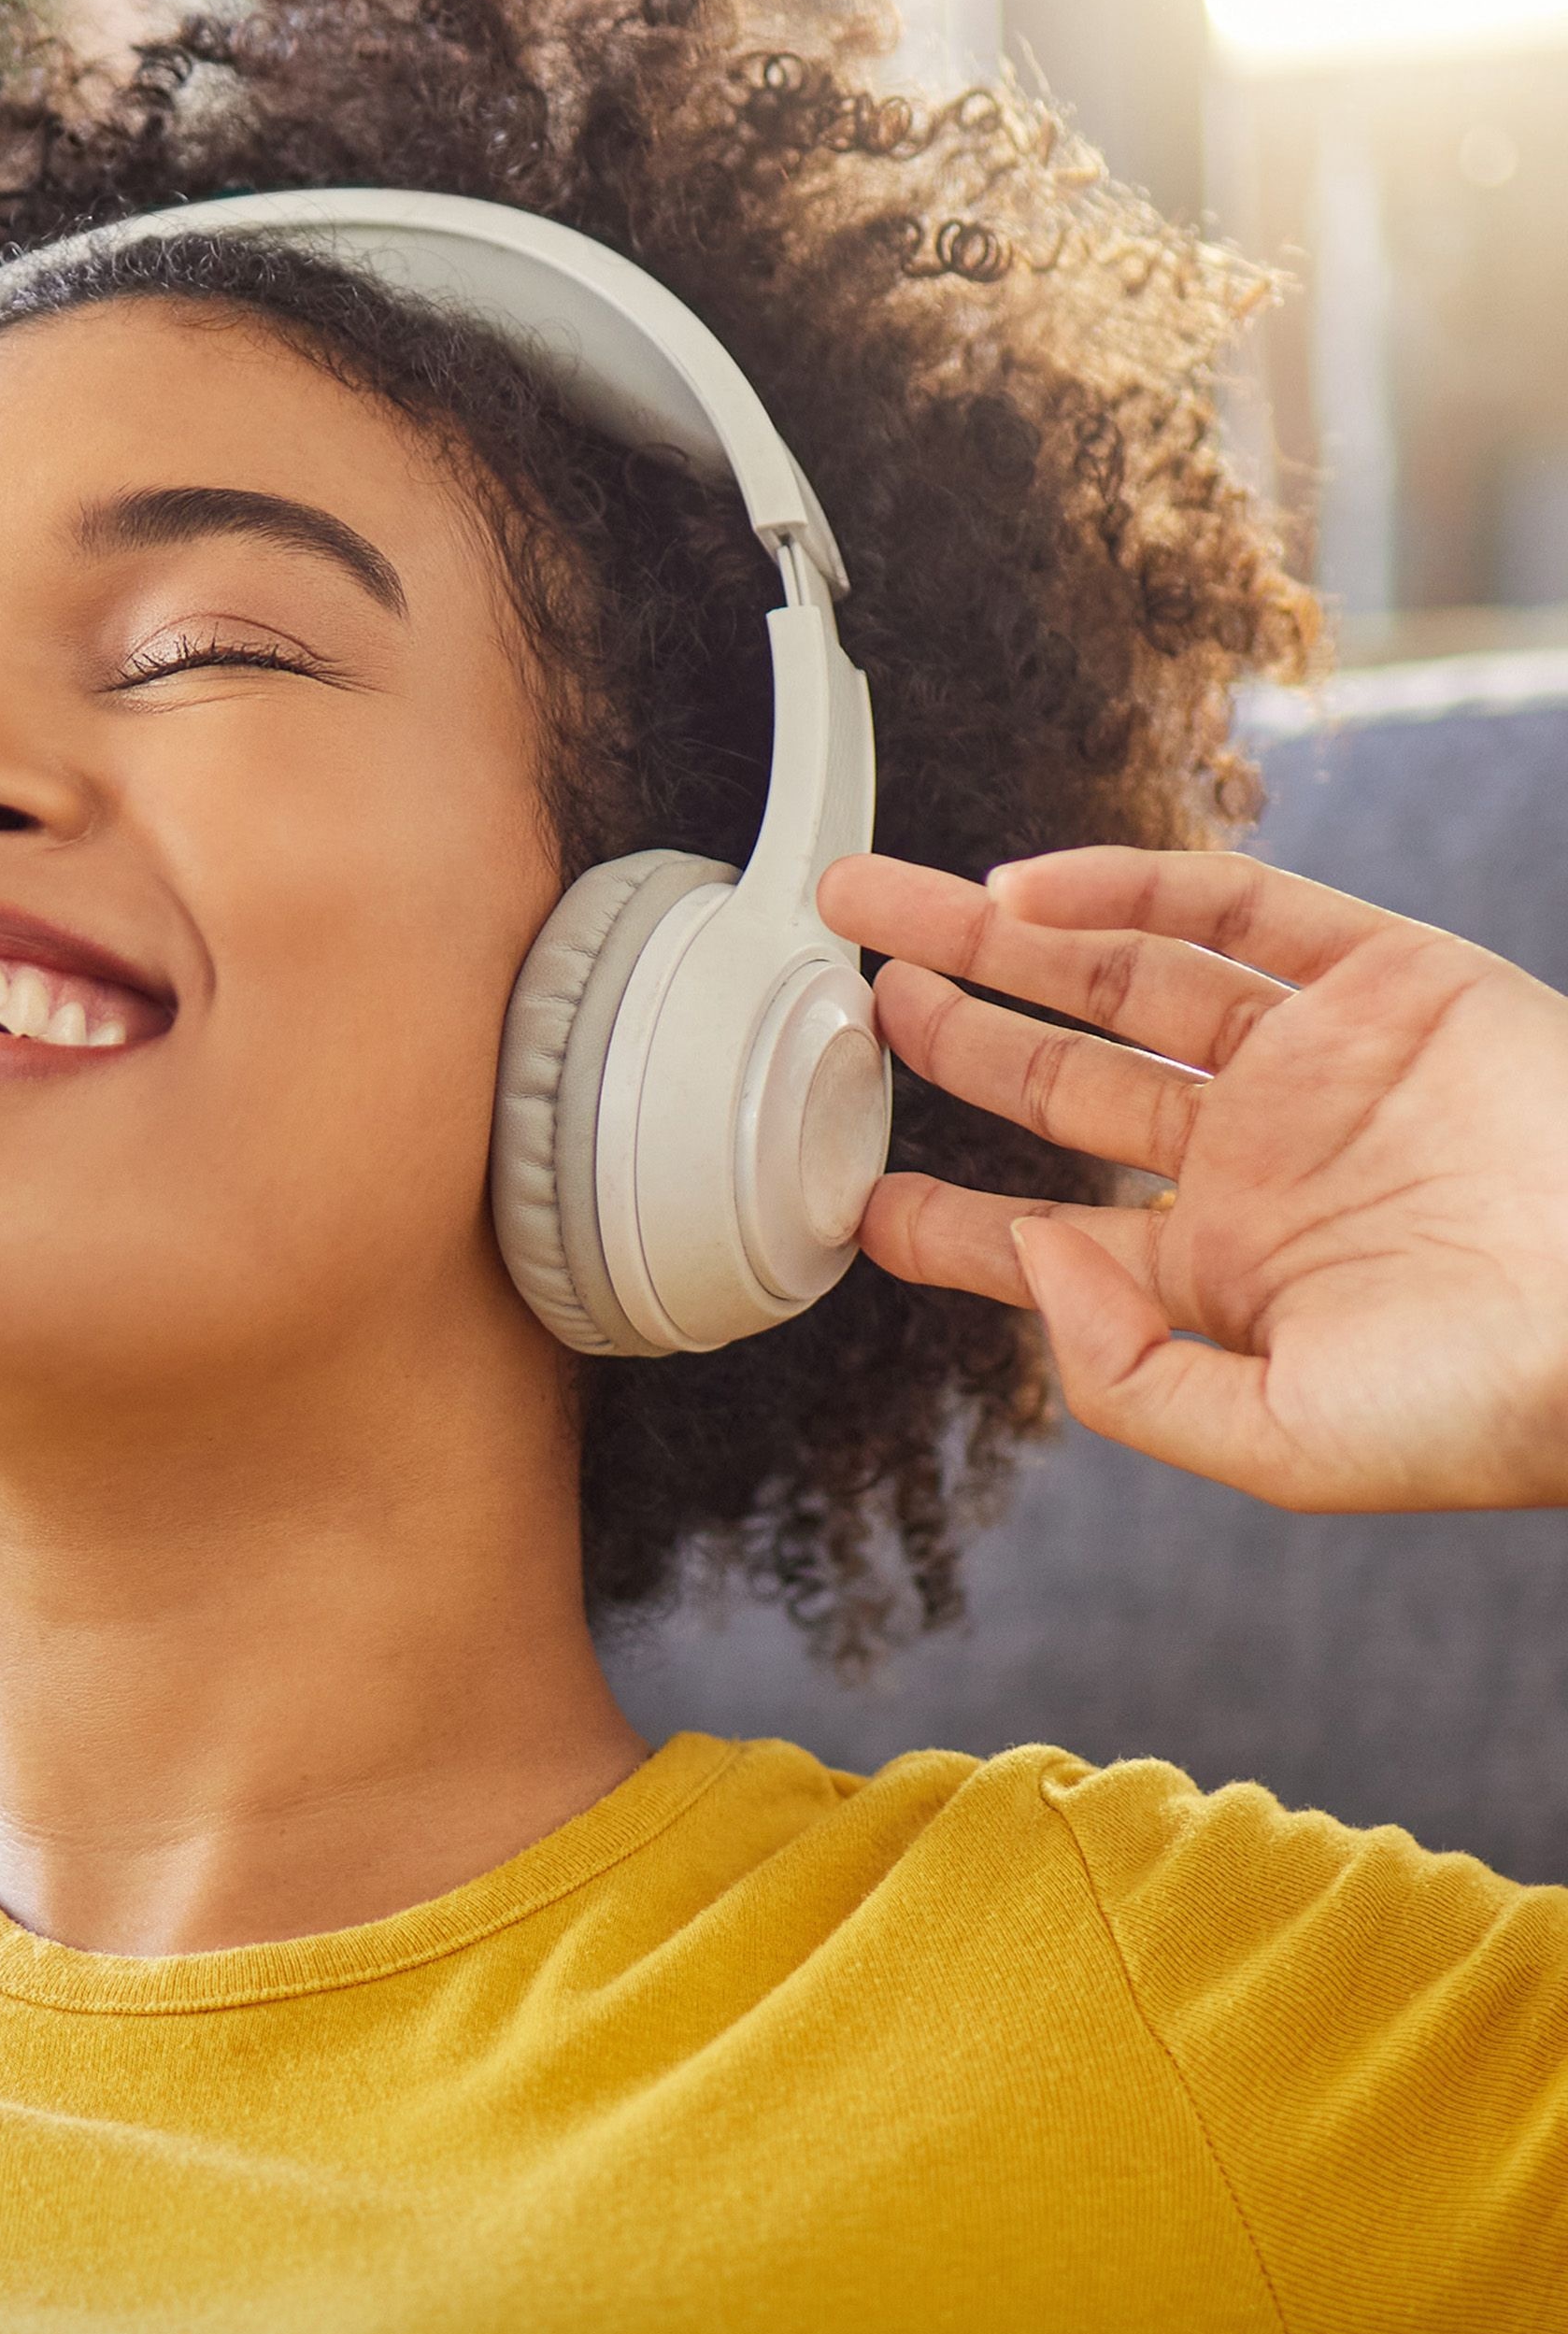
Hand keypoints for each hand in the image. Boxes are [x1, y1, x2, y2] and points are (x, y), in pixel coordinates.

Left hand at [827, 847, 1567, 1512]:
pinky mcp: (1394, 982)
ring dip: (996, 941)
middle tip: (837, 992)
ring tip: (874, 909)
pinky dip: (1123, 889)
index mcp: (1221, 1276)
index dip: (936, 1214)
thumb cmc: (1497, 1406)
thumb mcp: (1278, 1443)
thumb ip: (1125, 1372)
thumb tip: (1030, 1260)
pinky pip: (1236, 914)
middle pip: (1054, 1081)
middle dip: (941, 1032)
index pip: (1036, 1236)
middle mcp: (1255, 1161)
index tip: (844, 1188)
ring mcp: (1319, 1066)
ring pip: (1119, 980)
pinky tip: (1014, 892)